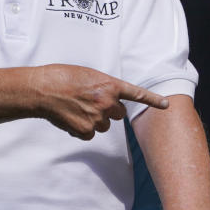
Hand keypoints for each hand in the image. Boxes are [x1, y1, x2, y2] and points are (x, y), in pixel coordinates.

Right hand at [32, 64, 168, 138]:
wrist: (43, 89)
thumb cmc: (63, 77)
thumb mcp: (90, 75)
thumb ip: (104, 87)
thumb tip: (109, 99)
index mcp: (110, 86)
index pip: (137, 94)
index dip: (153, 100)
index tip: (166, 105)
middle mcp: (107, 102)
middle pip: (118, 114)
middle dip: (109, 110)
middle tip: (91, 101)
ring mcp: (97, 118)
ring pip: (104, 125)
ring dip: (94, 119)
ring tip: (77, 108)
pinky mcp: (85, 130)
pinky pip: (90, 134)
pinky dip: (82, 129)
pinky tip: (71, 117)